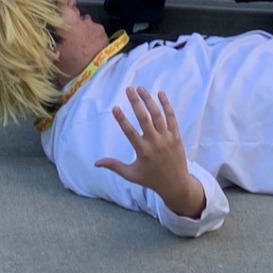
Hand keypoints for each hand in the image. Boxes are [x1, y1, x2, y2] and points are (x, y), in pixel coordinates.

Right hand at [94, 86, 205, 218]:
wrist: (176, 185)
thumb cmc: (150, 179)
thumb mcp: (131, 174)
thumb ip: (114, 166)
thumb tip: (96, 162)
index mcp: (142, 152)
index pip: (130, 132)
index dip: (121, 119)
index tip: (114, 107)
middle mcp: (155, 143)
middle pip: (144, 119)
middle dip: (136, 102)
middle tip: (128, 88)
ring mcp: (167, 139)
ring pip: (158, 115)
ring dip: (149, 100)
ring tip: (140, 88)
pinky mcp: (176, 136)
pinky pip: (172, 118)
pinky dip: (166, 105)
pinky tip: (160, 93)